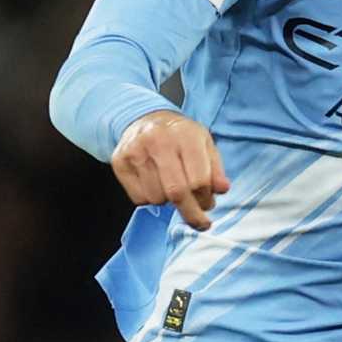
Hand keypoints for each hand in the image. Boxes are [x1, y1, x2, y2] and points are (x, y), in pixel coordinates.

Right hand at [111, 109, 230, 230]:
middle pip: (176, 191)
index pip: (198, 179)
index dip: (205, 199)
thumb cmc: (180, 136)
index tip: (208, 206)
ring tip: (173, 188)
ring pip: (157, 197)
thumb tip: (222, 190)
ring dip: (169, 203)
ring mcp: (136, 152)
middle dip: (190, 213)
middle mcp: (159, 141)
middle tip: (199, 222)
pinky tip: (156, 184)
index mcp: (185, 135)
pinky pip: (139, 198)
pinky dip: (151, 199)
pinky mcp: (120, 162)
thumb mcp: (205, 143)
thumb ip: (215, 168)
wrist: (146, 119)